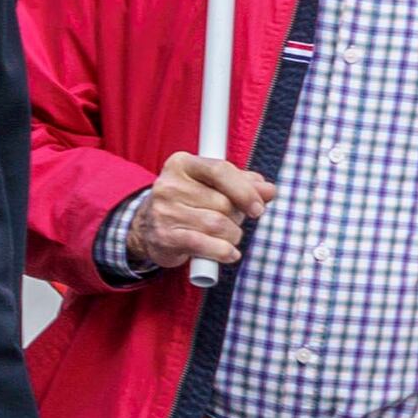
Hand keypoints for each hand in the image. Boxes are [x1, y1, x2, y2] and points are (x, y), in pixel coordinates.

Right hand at [118, 153, 271, 275]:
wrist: (148, 228)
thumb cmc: (188, 203)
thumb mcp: (213, 186)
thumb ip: (243, 184)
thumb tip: (269, 190)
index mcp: (182, 164)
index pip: (220, 171)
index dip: (246, 191)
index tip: (258, 208)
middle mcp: (168, 185)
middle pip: (223, 203)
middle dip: (236, 217)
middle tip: (231, 222)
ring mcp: (164, 211)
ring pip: (218, 225)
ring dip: (232, 236)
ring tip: (226, 237)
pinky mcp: (164, 237)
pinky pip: (205, 244)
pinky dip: (223, 252)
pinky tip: (228, 253)